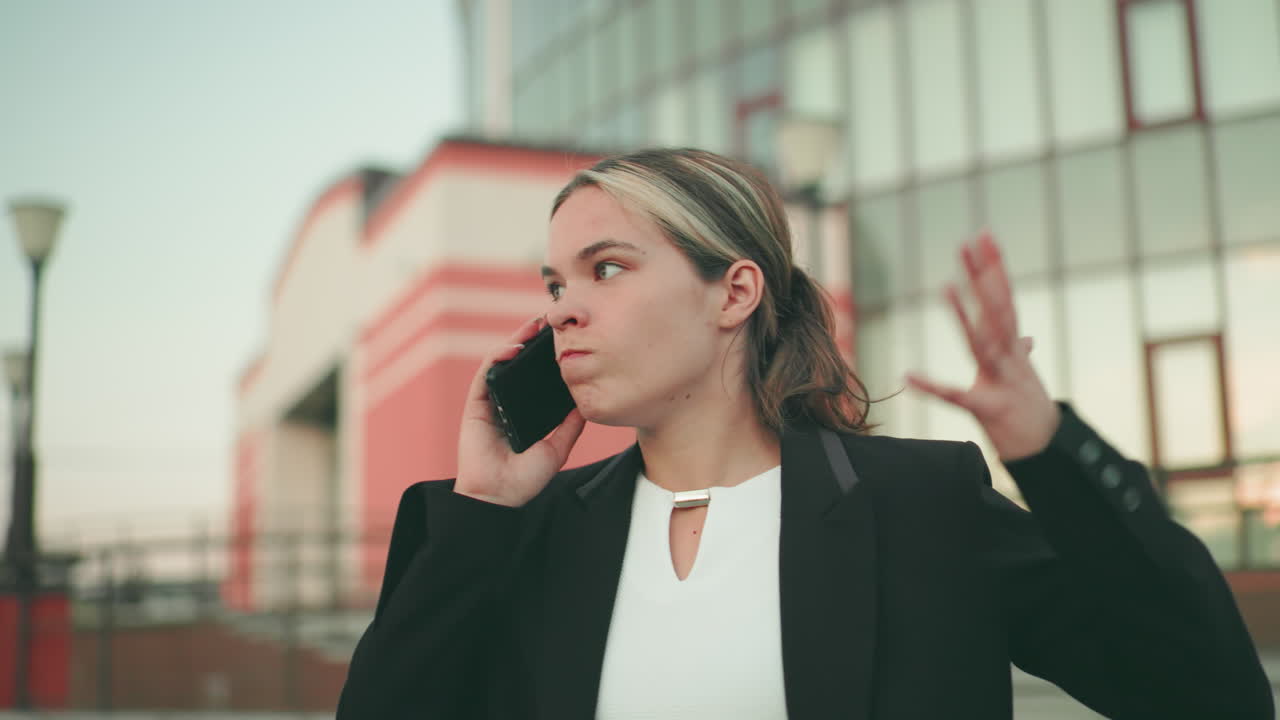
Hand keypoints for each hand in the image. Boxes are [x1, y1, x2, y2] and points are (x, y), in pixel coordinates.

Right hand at [455, 316, 586, 506]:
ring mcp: (490, 402)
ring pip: (502, 362)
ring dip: (516, 341)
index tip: (566, 339)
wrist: (498, 497)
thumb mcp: (557, 448)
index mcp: (524, 411)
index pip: (536, 377)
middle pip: (519, 364)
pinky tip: (513, 348)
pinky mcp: (476, 404)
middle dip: (533, 341)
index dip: (548, 357)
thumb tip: (588, 402)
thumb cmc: (524, 479)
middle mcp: (507, 403)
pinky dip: (498, 357)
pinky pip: (486, 374)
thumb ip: (570, 425)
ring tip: (535, 326)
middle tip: (551, 321)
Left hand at [906, 232, 1059, 460]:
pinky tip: (909, 376)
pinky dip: (933, 387)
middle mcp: (1009, 356)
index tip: (984, 236)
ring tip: (946, 287)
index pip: (1003, 296)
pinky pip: (956, 397)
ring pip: (982, 342)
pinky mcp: (988, 408)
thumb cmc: (1028, 408)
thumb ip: (1020, 351)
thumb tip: (1027, 338)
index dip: (994, 266)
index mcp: (1011, 345)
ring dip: (964, 316)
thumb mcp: (1022, 375)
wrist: (1046, 448)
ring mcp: (1001, 380)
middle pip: (997, 307)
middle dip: (983, 274)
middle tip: (970, 240)